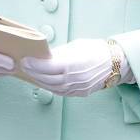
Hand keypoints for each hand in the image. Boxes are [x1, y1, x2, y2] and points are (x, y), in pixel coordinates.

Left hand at [20, 37, 134, 96]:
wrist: (115, 62)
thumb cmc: (96, 49)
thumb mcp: (76, 46)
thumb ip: (60, 53)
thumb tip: (43, 57)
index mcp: (76, 64)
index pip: (50, 67)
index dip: (36, 65)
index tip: (25, 60)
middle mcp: (77, 78)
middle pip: (49, 79)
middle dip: (34, 73)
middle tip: (24, 66)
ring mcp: (79, 88)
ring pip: (54, 88)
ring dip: (40, 81)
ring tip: (31, 74)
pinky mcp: (81, 93)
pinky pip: (62, 92)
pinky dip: (51, 87)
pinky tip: (44, 81)